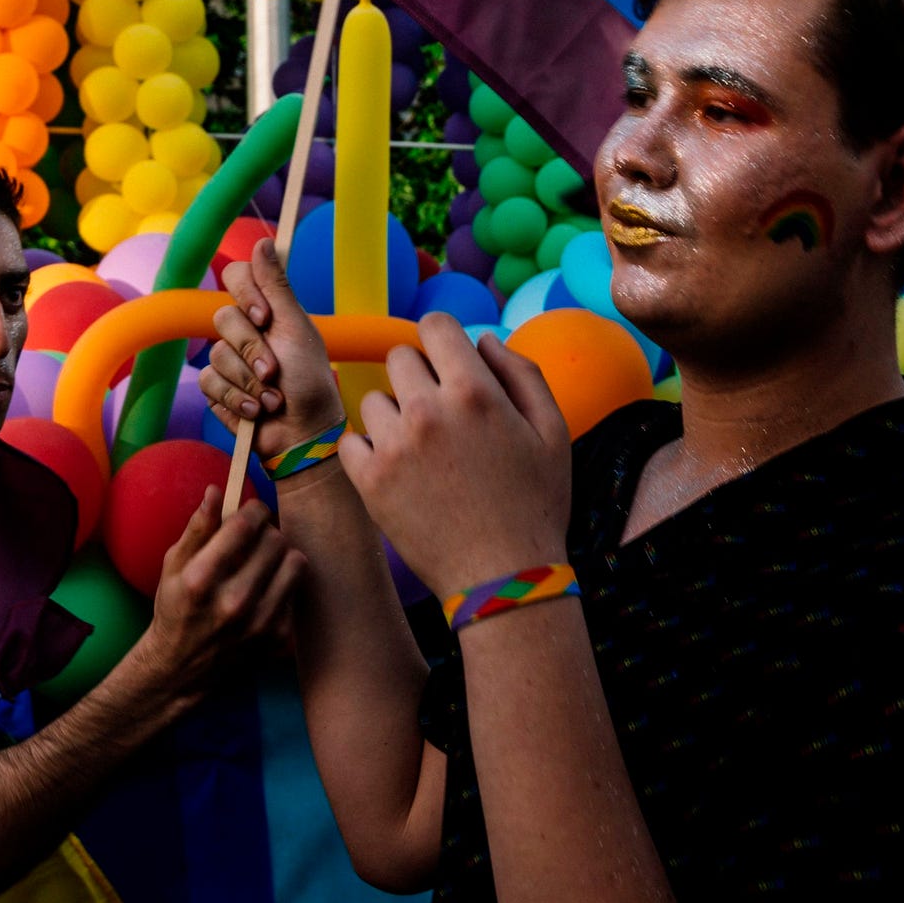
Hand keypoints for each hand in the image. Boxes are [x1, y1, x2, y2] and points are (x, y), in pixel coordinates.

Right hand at [125, 487, 305, 693]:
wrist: (182, 669)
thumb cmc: (175, 608)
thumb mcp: (174, 565)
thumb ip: (197, 527)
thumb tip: (216, 491)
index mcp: (202, 579)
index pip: (245, 525)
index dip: (253, 509)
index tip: (252, 510)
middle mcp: (233, 602)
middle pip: (275, 540)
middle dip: (267, 531)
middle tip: (257, 537)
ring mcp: (258, 623)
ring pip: (295, 562)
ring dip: (282, 554)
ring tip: (266, 559)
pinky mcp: (276, 638)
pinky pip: (296, 590)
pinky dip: (284, 583)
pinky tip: (267, 588)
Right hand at [202, 240, 345, 466]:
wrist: (303, 433)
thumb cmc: (309, 381)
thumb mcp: (296, 329)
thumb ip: (277, 287)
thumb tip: (264, 241)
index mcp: (265, 309)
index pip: (236, 276)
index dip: (245, 293)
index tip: (264, 317)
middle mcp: (244, 330)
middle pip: (223, 318)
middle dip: (252, 350)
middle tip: (275, 370)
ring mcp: (228, 359)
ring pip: (216, 355)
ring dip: (249, 381)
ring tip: (273, 398)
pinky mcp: (217, 388)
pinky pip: (210, 383)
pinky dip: (237, 399)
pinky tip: (257, 410)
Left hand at [341, 316, 571, 598]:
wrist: (504, 578)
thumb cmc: (536, 505)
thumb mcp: (553, 432)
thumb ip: (522, 373)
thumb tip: (485, 339)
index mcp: (475, 391)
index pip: (435, 325)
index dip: (444, 340)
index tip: (449, 363)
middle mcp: (428, 410)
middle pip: (400, 357)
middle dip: (420, 376)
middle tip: (441, 414)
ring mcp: (394, 445)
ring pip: (374, 399)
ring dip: (394, 415)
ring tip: (422, 450)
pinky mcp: (369, 480)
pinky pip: (350, 440)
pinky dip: (368, 451)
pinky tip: (397, 469)